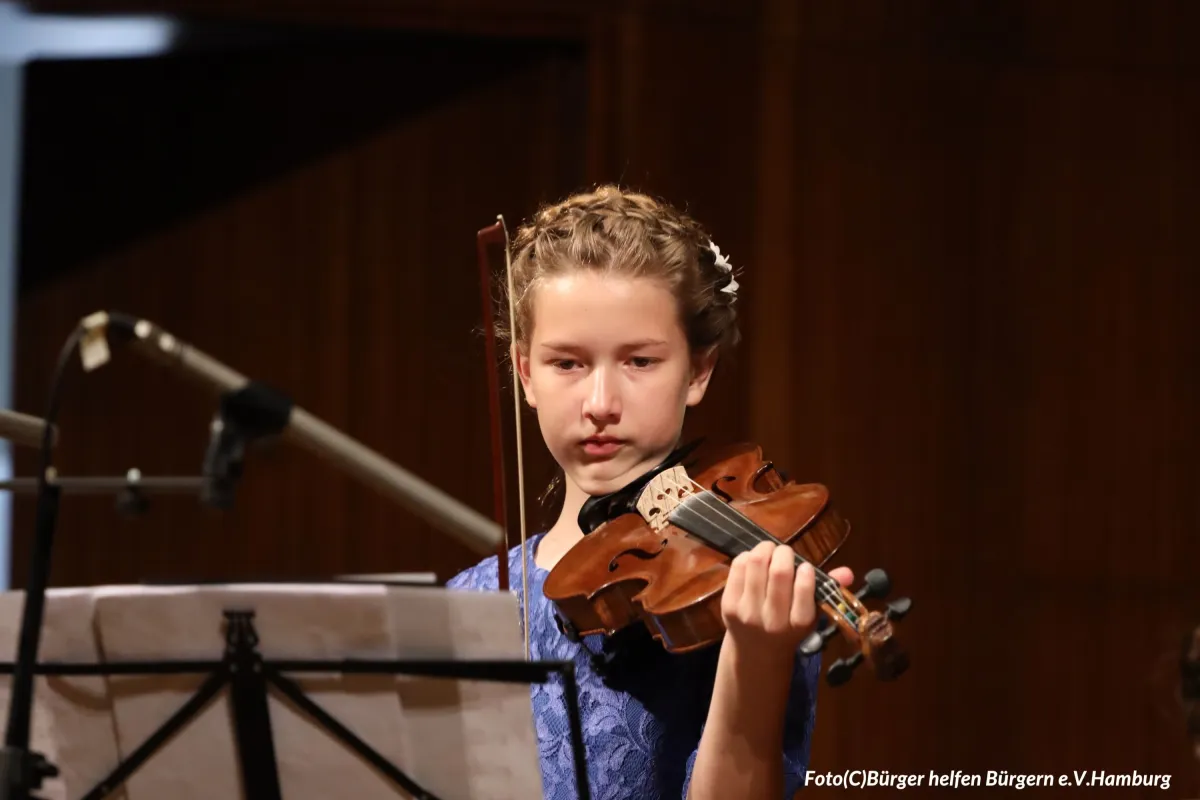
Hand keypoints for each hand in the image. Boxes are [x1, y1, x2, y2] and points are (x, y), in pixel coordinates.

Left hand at [721, 541, 853, 657]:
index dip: (806, 571)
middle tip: (785, 552)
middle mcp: (773, 621)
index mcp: (799, 624)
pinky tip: (753, 561)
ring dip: (764, 549)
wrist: (756, 652)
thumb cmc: (789, 627)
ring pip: (755, 564)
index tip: (805, 567)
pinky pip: (738, 567)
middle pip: (779, 572)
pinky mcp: (728, 605)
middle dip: (784, 553)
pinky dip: (747, 557)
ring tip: (770, 551)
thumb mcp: (811, 616)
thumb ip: (828, 591)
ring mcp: (747, 613)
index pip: (805, 590)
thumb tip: (848, 572)